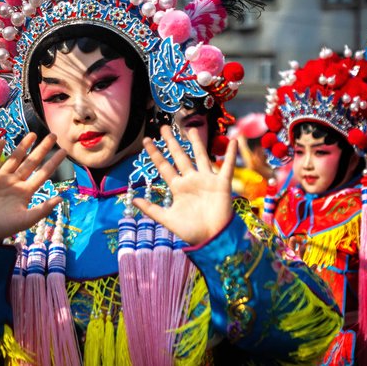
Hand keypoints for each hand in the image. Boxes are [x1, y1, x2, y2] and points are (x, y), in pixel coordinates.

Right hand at [0, 133, 66, 242]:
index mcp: (26, 191)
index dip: (53, 162)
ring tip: (32, 134)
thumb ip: (44, 208)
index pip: (43, 173)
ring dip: (23, 146)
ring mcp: (0, 179)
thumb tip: (62, 198)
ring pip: (14, 158)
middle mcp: (15, 182)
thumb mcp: (27, 219)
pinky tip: (2, 141)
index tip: (64, 151)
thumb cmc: (5, 227)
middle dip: (42, 149)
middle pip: (32, 162)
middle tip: (53, 135)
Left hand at [132, 126, 235, 245]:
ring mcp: (207, 180)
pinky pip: (227, 166)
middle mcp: (191, 180)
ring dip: (197, 143)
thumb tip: (133, 199)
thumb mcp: (167, 219)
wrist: (212, 238)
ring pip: (200, 156)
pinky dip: (230, 154)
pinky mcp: (221, 184)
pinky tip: (233, 140)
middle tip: (163, 128)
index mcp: (178, 188)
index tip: (147, 141)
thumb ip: (151, 209)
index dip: (155, 154)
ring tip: (190, 129)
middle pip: (180, 157)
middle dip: (172, 142)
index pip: (164, 167)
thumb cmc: (190, 231)